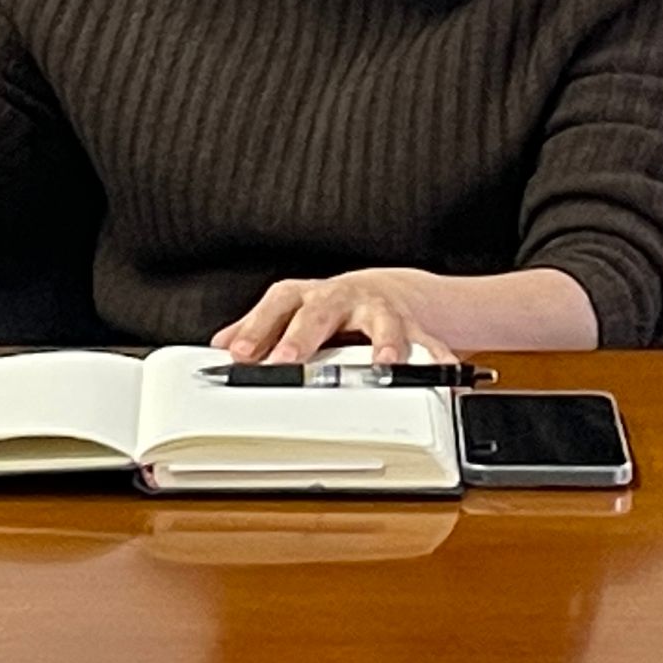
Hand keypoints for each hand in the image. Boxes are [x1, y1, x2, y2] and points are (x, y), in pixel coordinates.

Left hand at [213, 267, 452, 364]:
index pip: (279, 305)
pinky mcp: (413, 326)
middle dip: (304, 335)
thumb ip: (258, 329)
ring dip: (383, 340)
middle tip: (286, 359)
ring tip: (384, 361)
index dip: (257, 327)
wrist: (389, 291)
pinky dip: (438, 357)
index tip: (238, 353)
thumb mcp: (293, 312)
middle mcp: (344, 298)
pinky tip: (446, 371)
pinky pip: (429, 342)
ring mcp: (380, 310)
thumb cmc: (332, 308)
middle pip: (322, 308)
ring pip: (382, 320)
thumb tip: (217, 346)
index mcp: (309, 296)